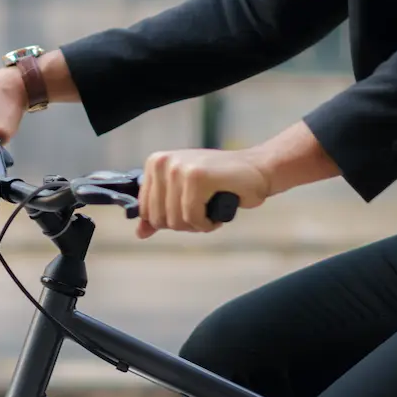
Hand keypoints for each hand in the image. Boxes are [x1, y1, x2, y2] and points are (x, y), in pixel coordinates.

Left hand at [136, 149, 271, 238]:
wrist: (257, 171)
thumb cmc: (221, 183)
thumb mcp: (184, 195)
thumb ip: (161, 211)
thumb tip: (140, 233)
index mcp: (155, 163)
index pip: (145, 211)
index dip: (169, 220)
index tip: (188, 209)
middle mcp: (162, 162)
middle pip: (159, 219)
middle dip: (183, 224)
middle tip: (202, 211)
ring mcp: (179, 168)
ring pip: (175, 221)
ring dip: (197, 225)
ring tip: (210, 208)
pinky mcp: (197, 176)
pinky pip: (193, 218)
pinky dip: (207, 224)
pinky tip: (217, 213)